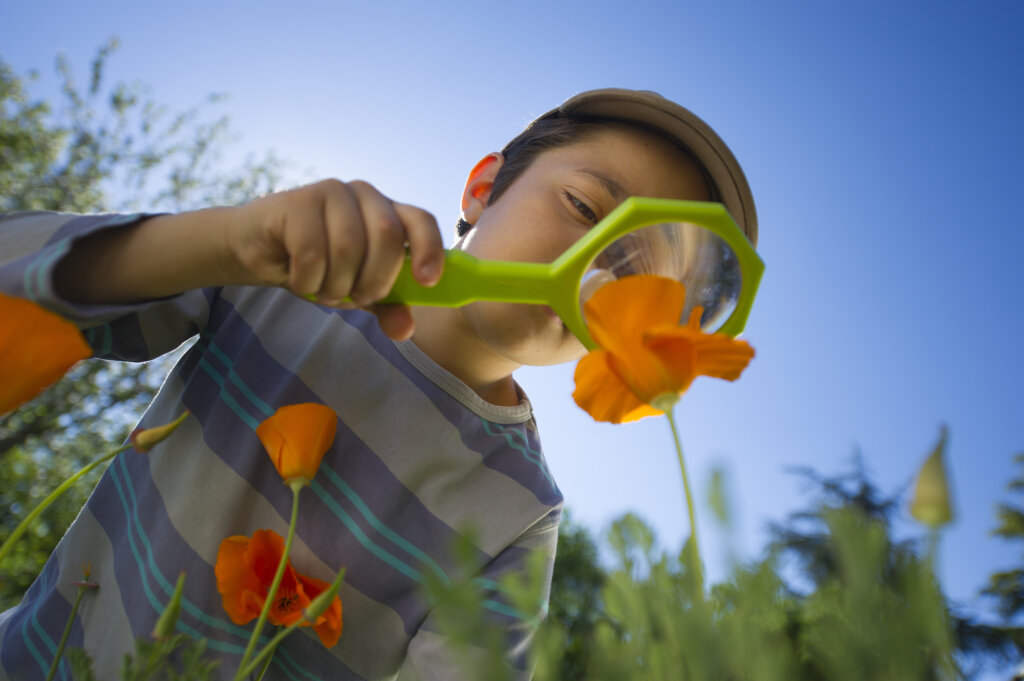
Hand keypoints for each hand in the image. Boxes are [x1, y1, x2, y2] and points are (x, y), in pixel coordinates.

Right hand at [226, 179, 444, 339]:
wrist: (256, 248)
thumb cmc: (316, 265)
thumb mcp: (356, 289)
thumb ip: (385, 306)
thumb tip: (405, 329)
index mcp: (387, 211)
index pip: (421, 221)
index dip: (429, 250)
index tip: (426, 282)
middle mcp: (364, 194)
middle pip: (387, 237)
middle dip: (374, 280)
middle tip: (356, 298)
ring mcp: (331, 193)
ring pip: (348, 249)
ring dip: (336, 285)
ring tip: (323, 289)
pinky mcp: (297, 202)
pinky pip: (312, 254)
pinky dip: (307, 280)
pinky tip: (299, 279)